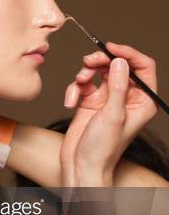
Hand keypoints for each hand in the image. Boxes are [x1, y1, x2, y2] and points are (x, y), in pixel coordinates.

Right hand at [60, 43, 157, 185]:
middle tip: (88, 62)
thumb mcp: (113, 115)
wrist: (82, 165)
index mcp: (143, 101)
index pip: (143, 67)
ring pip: (97, 72)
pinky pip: (82, 85)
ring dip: (84, 75)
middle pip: (117, 65)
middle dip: (100, 62)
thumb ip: (117, 85)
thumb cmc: (103, 148)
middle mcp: (126, 97)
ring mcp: (108, 99)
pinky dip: (74, 90)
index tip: (110, 49)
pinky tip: (70, 102)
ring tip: (78, 83)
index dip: (128, 54)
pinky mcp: (90, 102)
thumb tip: (119, 61)